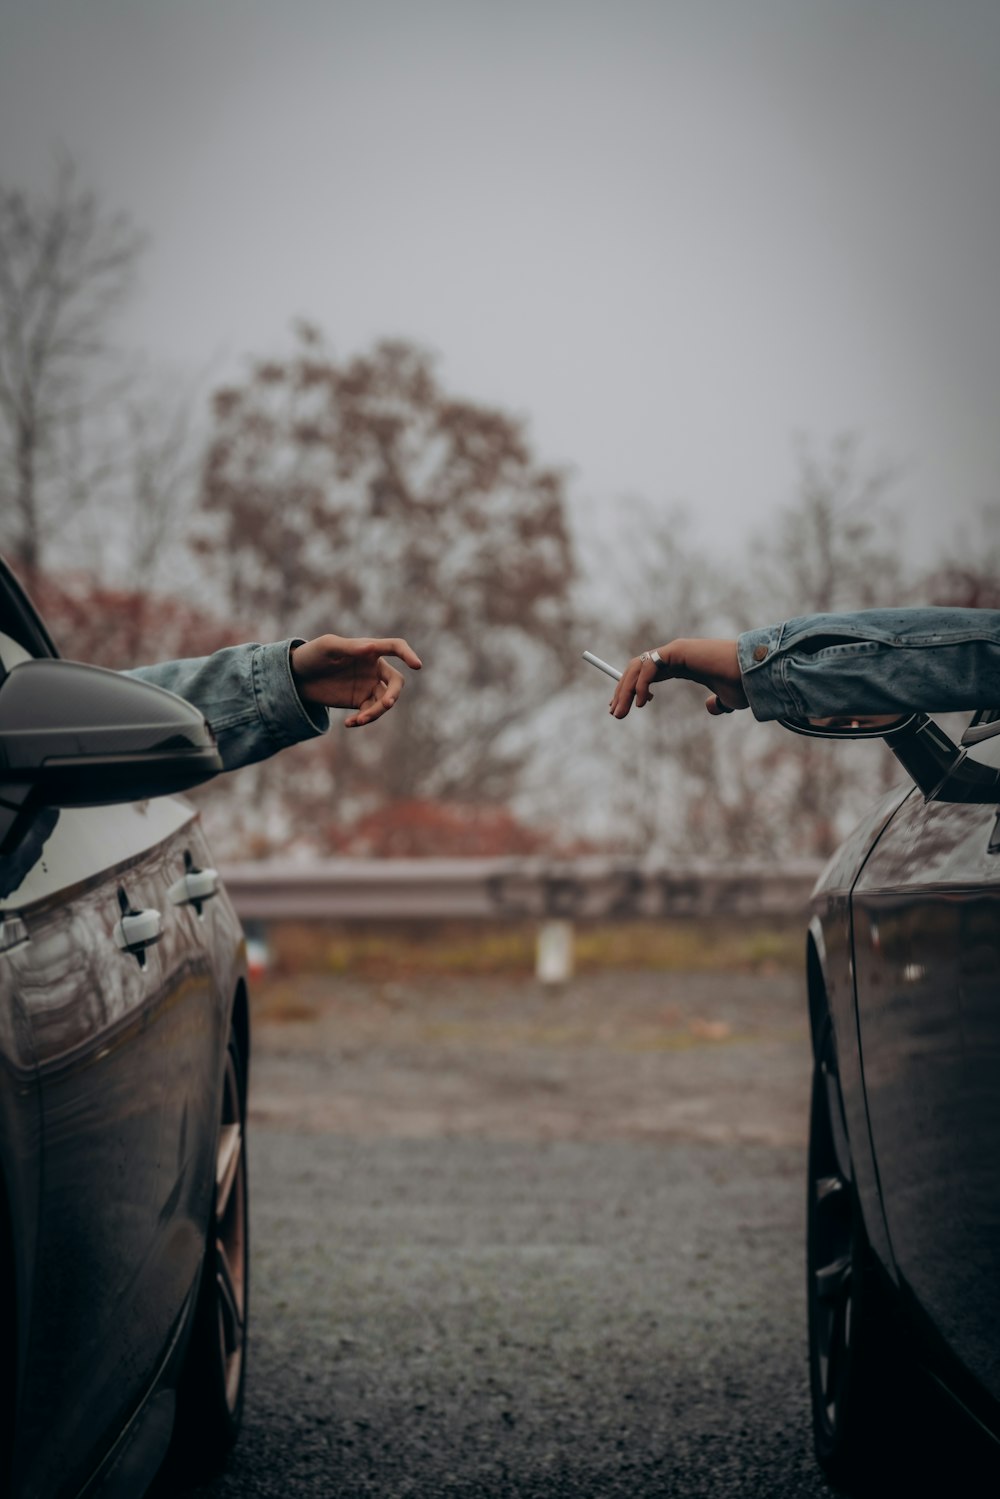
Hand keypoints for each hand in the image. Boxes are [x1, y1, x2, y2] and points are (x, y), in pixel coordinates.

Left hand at [290, 634, 421, 727]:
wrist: (297, 677)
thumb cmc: (312, 655)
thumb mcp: (328, 647)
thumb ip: (350, 647)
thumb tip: (371, 647)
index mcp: (370, 649)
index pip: (395, 647)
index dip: (408, 654)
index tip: (417, 666)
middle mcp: (374, 668)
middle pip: (396, 682)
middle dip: (394, 694)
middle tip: (386, 704)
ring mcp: (368, 686)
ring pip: (385, 701)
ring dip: (376, 712)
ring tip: (358, 720)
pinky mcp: (360, 701)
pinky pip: (370, 713)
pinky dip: (363, 720)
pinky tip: (349, 723)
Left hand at [609, 638, 746, 718]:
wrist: (754, 675)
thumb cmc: (742, 685)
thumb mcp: (728, 699)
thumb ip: (718, 703)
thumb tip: (710, 707)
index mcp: (682, 664)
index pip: (646, 673)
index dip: (631, 689)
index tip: (621, 708)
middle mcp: (675, 654)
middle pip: (637, 669)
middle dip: (622, 690)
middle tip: (614, 712)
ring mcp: (675, 650)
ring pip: (637, 667)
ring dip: (624, 689)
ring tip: (619, 712)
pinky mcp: (677, 650)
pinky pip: (648, 666)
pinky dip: (640, 684)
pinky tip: (641, 702)